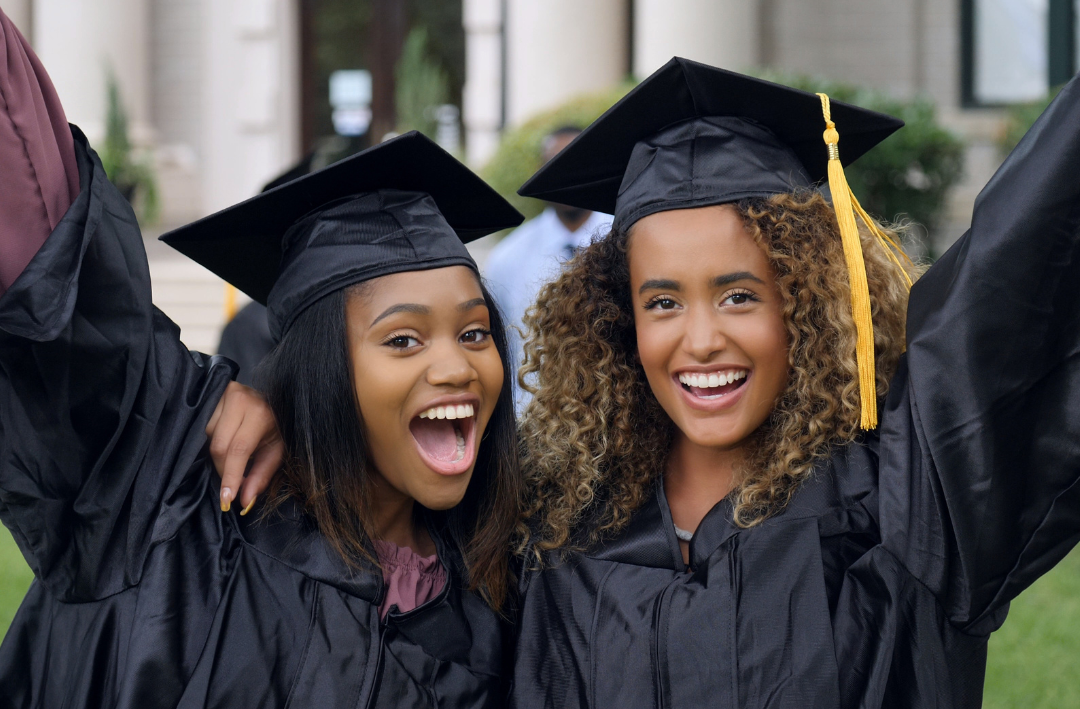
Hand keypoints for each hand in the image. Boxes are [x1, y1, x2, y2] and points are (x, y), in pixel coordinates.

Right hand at [206, 381, 284, 513]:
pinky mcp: (212, 391)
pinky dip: (208, 438)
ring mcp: (223, 393)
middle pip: (218, 445)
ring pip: (207, 435)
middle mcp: (240, 400)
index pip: (238, 449)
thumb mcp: (275, 451)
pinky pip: (201, 423)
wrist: (270, 395)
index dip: (230, 476)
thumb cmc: (274, 425)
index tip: (226, 499)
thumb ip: (261, 476)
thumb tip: (244, 502)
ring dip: (216, 451)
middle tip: (230, 479)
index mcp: (260, 414)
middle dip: (222, 468)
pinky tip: (219, 440)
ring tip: (230, 451)